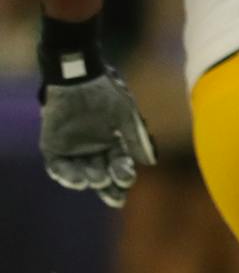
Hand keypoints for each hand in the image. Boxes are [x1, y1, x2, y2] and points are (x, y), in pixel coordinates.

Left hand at [40, 72, 155, 208]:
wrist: (78, 75)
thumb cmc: (106, 93)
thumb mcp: (127, 115)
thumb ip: (137, 139)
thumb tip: (151, 163)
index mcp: (113, 142)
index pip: (119, 166)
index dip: (123, 176)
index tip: (126, 179)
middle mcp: (93, 148)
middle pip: (101, 175)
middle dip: (108, 187)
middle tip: (114, 197)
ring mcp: (72, 147)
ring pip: (80, 172)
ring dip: (87, 180)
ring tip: (91, 182)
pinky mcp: (53, 144)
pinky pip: (57, 164)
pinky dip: (64, 174)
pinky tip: (76, 180)